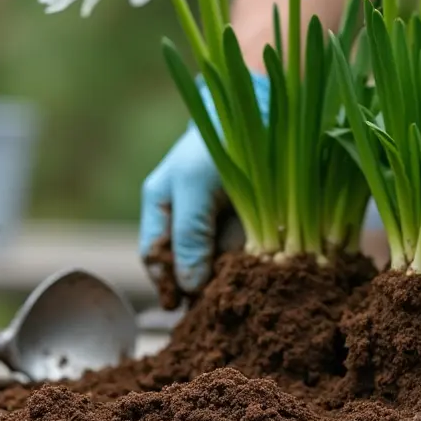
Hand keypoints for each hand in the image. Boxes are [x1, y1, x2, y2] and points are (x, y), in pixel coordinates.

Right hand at [139, 72, 268, 293]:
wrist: (264, 112)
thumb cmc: (217, 142)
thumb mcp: (194, 184)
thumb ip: (189, 234)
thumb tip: (188, 286)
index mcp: (162, 210)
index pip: (156, 259)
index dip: (166, 284)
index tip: (181, 305)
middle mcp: (189, 224)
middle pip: (188, 271)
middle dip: (200, 291)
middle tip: (214, 308)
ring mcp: (220, 227)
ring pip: (218, 270)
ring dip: (228, 286)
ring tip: (239, 297)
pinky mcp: (252, 229)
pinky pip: (247, 261)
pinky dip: (253, 274)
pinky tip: (263, 279)